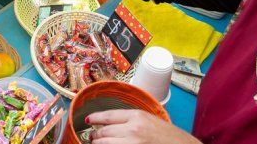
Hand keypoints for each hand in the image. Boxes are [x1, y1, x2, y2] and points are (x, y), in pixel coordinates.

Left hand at [87, 110, 201, 143]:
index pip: (107, 116)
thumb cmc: (169, 136)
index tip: (88, 120)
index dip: (94, 118)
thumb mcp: (150, 120)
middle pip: (103, 131)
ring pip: (105, 143)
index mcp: (137, 116)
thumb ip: (131, 119)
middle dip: (95, 135)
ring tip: (97, 143)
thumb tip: (111, 122)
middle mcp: (132, 129)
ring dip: (98, 143)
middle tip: (93, 136)